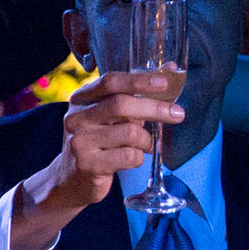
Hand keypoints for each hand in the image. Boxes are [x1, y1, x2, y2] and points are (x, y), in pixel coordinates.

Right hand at [10, 70, 183, 246]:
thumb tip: (170, 70)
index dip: (139, 80)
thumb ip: (136, 94)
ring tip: (146, 144)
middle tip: (178, 114)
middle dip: (155, 108)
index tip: (164, 83)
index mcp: (82, 99)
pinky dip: (139, 157)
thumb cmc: (99, 141)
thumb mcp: (109, 115)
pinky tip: (134, 158)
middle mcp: (76, 118)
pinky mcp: (88, 165)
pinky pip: (128, 156)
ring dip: (147, 140)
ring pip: (130, 133)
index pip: (110, 82)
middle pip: (121, 105)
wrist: (71, 179)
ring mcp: (80, 142)